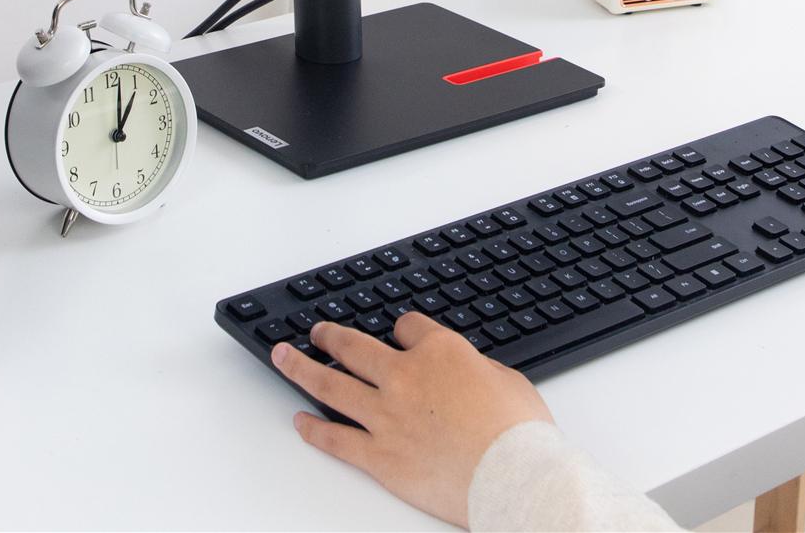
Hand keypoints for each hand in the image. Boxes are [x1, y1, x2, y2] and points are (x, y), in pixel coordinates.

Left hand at [270, 313, 552, 527]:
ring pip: (329, 384)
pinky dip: (312, 430)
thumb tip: (466, 371)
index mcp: (440, 352)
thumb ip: (476, 369)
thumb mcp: (507, 380)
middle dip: (331, 336)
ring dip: (301, 367)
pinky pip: (334, 439)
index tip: (399, 333)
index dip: (402, 329)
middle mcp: (404, 377)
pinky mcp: (379, 456)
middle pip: (354, 346)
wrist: (514, 479)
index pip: (408, 326)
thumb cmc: (519, 435)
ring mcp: (386, 417)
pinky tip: (299, 421)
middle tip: (317, 331)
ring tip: (284, 356)